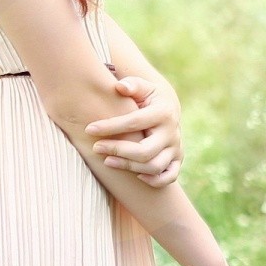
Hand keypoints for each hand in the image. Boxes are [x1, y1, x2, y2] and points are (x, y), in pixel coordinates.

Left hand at [83, 73, 183, 187]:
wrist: (168, 110)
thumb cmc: (148, 99)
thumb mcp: (142, 88)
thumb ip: (132, 85)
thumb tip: (120, 87)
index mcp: (163, 112)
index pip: (134, 122)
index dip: (110, 127)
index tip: (89, 129)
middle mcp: (172, 132)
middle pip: (145, 151)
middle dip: (118, 151)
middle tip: (96, 148)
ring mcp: (176, 147)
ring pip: (154, 166)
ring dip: (129, 167)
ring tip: (107, 161)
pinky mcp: (177, 159)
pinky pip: (169, 177)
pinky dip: (153, 180)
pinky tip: (135, 175)